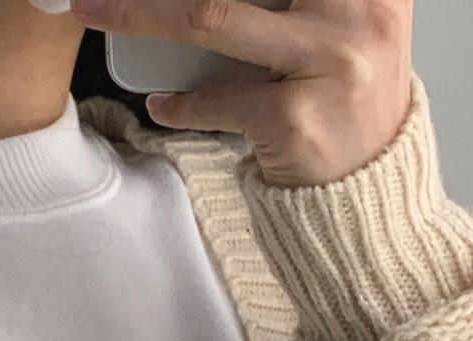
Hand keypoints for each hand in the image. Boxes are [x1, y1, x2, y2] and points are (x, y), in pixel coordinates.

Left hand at [67, 0, 415, 186]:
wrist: (371, 190)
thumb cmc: (345, 101)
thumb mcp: (340, 26)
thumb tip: (194, 0)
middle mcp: (358, 11)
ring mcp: (328, 64)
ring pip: (212, 18)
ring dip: (142, 14)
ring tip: (101, 11)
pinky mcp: (296, 119)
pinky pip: (216, 99)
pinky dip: (180, 103)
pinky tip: (165, 103)